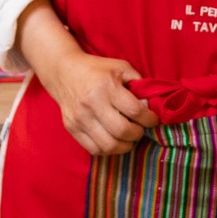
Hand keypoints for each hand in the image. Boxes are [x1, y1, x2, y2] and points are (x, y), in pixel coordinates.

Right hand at [37, 47, 157, 155]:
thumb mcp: (121, 67)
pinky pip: (94, 150)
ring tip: (129, 138)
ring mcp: (80, 119)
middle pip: (122, 131)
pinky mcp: (72, 128)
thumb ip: (138, 84)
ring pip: (109, 146)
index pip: (134, 111)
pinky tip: (114, 141)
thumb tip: (149, 106)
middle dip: (138, 134)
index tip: (152, 119)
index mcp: (106, 86)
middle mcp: (92, 104)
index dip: (149, 119)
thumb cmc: (97, 69)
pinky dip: (109, 150)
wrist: (64, 71)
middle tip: (140, 129)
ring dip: (125, 146)